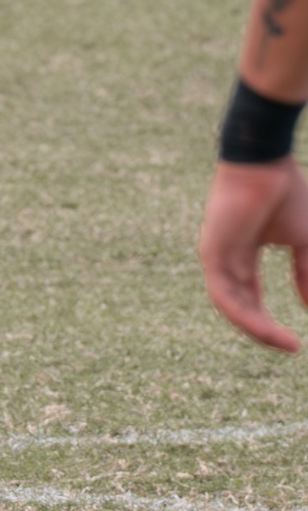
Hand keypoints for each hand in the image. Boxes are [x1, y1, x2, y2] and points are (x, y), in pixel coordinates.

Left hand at [199, 157, 307, 350]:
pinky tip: (266, 329)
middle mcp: (225, 258)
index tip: (294, 341)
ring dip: (257, 329)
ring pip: (230, 305)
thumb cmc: (286, 194)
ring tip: (283, 344)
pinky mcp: (211, 251)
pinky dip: (243, 315)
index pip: (250, 296)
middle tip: (289, 347)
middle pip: (240, 305)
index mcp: (242, 254)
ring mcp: (215, 255)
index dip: (270, 320)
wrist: (266, 163)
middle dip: (264, 330)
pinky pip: (222, 294)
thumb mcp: (305, 242)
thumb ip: (307, 273)